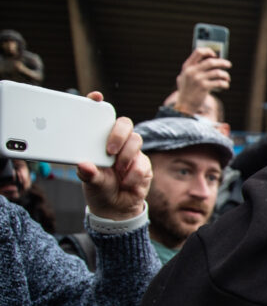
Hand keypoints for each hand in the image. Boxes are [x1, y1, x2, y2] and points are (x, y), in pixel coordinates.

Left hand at [77, 92, 151, 220]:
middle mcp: (117, 142)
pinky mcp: (144, 164)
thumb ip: (88, 174)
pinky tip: (126, 183)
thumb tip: (84, 165)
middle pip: (124, 123)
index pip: (100, 117)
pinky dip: (133, 175)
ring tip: (118, 171)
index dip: (97, 104)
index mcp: (98, 140)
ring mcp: (132, 151)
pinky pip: (142, 163)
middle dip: (118, 134)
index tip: (95, 98)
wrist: (117, 208)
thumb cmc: (100, 189)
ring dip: (126, 157)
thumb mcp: (89, 182)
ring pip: (136, 140)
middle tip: (110, 150)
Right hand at [175, 47, 230, 113]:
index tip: (215, 55)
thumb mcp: (185, 77)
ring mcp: (198, 79)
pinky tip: (226, 85)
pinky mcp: (204, 87)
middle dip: (222, 62)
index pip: (198, 52)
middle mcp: (192, 71)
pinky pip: (219, 82)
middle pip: (211, 61)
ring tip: (227, 78)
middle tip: (229, 65)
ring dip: (225, 75)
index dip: (208, 51)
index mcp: (187, 66)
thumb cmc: (187, 90)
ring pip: (217, 72)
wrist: (184, 105)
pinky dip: (225, 83)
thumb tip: (212, 59)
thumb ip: (194, 68)